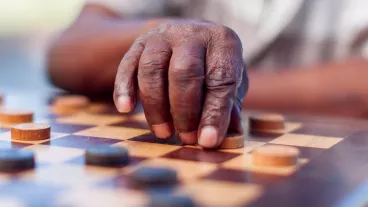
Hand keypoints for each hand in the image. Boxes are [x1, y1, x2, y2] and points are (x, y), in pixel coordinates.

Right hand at [113, 20, 247, 147]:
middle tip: (186, 139)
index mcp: (222, 41)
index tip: (207, 141)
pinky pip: (127, 65)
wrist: (185, 36)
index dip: (214, 113)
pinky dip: (124, 88)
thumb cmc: (211, 65)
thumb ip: (229, 107)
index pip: (221, 79)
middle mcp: (192, 34)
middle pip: (184, 72)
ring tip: (163, 133)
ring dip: (156, 106)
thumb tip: (227, 137)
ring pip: (152, 69)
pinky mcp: (139, 43)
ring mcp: (162, 36)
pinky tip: (125, 109)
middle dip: (184, 111)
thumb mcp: (230, 80)